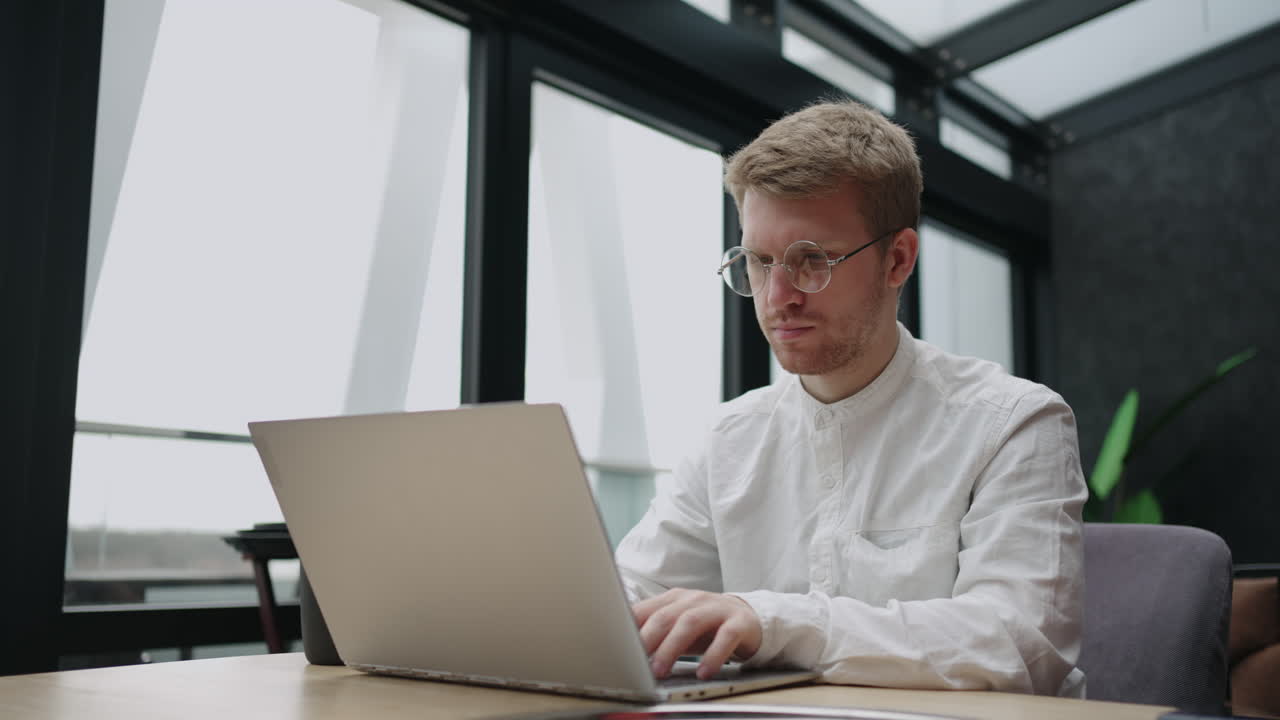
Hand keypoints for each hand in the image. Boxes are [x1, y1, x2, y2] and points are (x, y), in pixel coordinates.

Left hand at [632, 588, 762, 680]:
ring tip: (662, 670)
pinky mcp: (738, 622)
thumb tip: (624, 649)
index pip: (645, 610)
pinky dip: (713, 655)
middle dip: (648, 640)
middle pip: (665, 616)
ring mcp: (716, 608)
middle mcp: (693, 600)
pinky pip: (726, 637)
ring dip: (672, 647)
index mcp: (673, 599)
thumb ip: (653, 632)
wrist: (748, 618)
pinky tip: (704, 671)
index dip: (629, 628)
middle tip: (636, 663)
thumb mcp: (677, 626)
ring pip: (690, 622)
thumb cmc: (706, 626)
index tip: (616, 647)